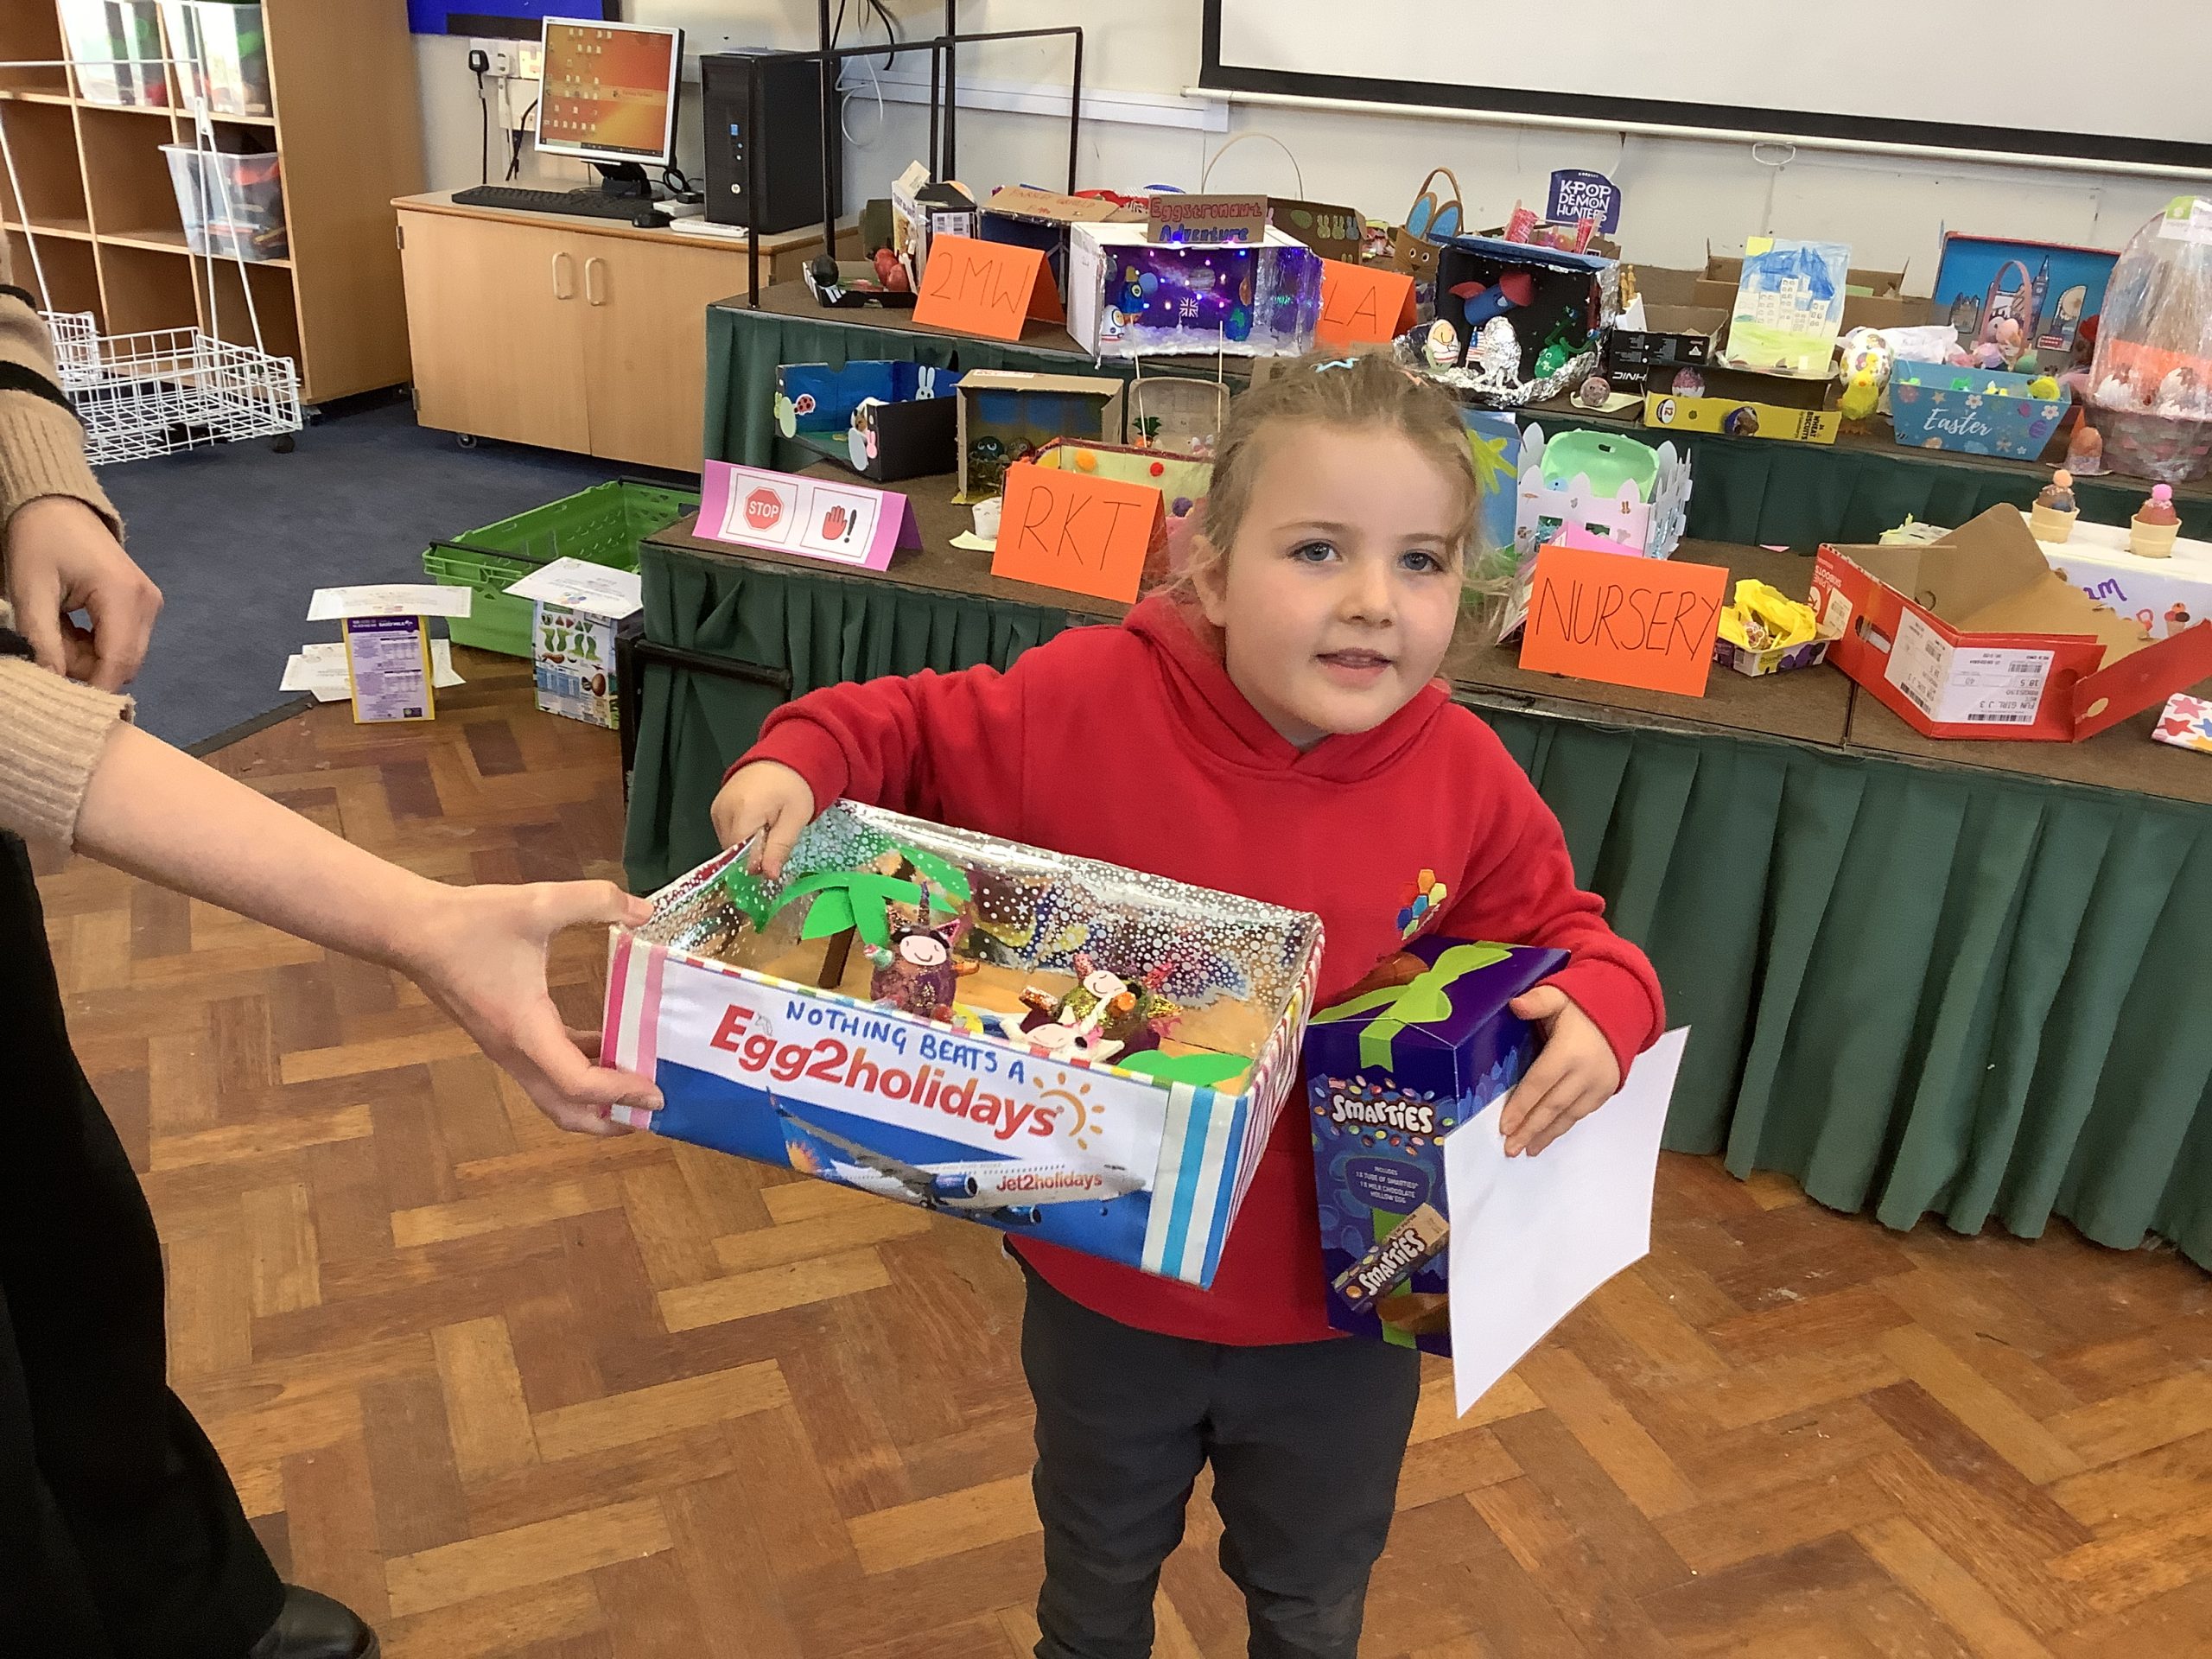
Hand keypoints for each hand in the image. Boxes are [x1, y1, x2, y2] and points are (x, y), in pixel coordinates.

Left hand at [4, 496, 162, 690]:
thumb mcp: (30, 590)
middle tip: (49, 648)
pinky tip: (75, 627)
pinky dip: (98, 646)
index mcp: (124, 596)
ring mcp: (151, 605)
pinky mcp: (146, 606)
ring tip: (58, 630)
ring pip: (126, 658)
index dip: (92, 687)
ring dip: (90, 657)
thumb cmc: (40, 541)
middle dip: (87, 669)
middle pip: (125, 665)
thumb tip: (53, 681)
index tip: (59, 694)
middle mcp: (148, 604)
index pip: (118, 662)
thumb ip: (42, 639)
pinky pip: (126, 644)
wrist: (58, 507)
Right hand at [393, 878, 663, 1136]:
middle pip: (564, 1110)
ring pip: (553, 1094)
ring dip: (595, 1098)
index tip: (658, 1091)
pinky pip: (546, 1068)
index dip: (619, 1092)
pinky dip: (579, 1070)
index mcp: (526, 1030)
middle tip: (652, 1109)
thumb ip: (597, 901)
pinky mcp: (503, 1036)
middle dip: (609, 1119)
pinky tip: (607, 1045)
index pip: (577, 1083)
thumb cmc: (471, 921)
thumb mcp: (539, 902)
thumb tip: (646, 911)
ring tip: (639, 1083)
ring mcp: (506, 1048)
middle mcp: (515, 1051)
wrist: (411, 929)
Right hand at [710, 759, 814, 876]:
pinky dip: (741, 834)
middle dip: (753, 853)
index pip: (740, 855)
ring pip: (728, 843)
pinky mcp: (717, 806)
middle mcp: (723, 810)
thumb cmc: (795, 785)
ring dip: (747, 844)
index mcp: (743, 812)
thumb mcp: (795, 818)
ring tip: (768, 826)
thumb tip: (768, 876)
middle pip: (732, 851)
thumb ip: (779, 847)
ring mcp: (717, 807)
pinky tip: (758, 822)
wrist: (786, 756)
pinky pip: (726, 831)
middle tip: (775, 838)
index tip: (774, 860)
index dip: (757, 862)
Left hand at [1499, 985, 1621, 1157]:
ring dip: (1546, 1135)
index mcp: (1569, 1051)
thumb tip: (1516, 1005)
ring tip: (1527, 1150)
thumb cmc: (1584, 1005)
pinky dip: (1564, 1126)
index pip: (1539, 1083)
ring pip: (1569, 1115)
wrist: (1624, 1011)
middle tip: (1510, 1149)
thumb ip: (1538, 1000)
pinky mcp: (1606, 1091)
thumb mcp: (1559, 995)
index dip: (1521, 1106)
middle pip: (1552, 1106)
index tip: (1504, 1126)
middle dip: (1529, 1130)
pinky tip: (1549, 1136)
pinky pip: (1582, 1113)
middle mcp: (1585, 1073)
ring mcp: (1598, 1085)